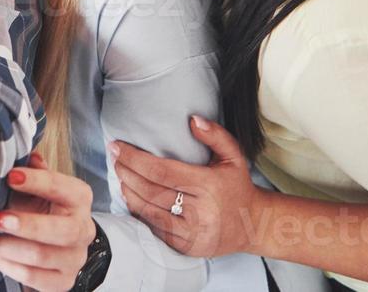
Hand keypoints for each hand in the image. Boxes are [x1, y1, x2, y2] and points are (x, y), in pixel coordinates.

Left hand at [0, 153, 93, 291]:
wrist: (59, 241)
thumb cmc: (42, 205)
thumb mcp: (39, 184)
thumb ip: (32, 169)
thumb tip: (24, 152)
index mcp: (79, 198)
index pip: (62, 187)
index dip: (37, 181)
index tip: (9, 176)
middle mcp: (84, 229)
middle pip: (62, 230)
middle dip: (27, 225)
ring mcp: (75, 258)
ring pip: (44, 257)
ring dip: (10, 248)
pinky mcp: (63, 282)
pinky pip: (35, 279)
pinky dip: (10, 268)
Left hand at [110, 116, 262, 259]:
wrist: (253, 225)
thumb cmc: (238, 187)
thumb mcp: (234, 156)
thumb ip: (215, 136)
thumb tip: (192, 120)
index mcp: (208, 186)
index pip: (161, 171)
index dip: (135, 159)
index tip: (118, 147)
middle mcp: (199, 211)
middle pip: (151, 190)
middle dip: (127, 173)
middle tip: (115, 158)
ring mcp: (192, 233)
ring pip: (149, 211)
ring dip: (129, 192)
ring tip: (120, 175)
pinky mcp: (186, 247)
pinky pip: (155, 229)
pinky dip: (139, 213)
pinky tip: (131, 198)